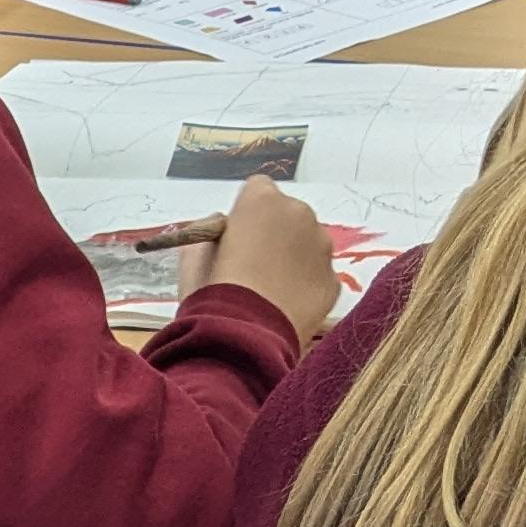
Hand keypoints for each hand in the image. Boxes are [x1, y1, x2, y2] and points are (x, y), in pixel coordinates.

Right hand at [185, 175, 340, 341]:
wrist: (244, 337)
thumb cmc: (212, 292)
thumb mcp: (193, 255)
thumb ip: (210, 231)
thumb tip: (223, 229)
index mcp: (262, 200)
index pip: (258, 189)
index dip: (245, 214)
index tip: (236, 237)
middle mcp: (300, 214)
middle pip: (288, 215)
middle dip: (274, 234)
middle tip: (253, 266)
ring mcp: (322, 248)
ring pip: (308, 244)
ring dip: (292, 259)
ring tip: (270, 290)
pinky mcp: (332, 280)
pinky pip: (317, 276)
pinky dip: (305, 286)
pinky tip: (284, 306)